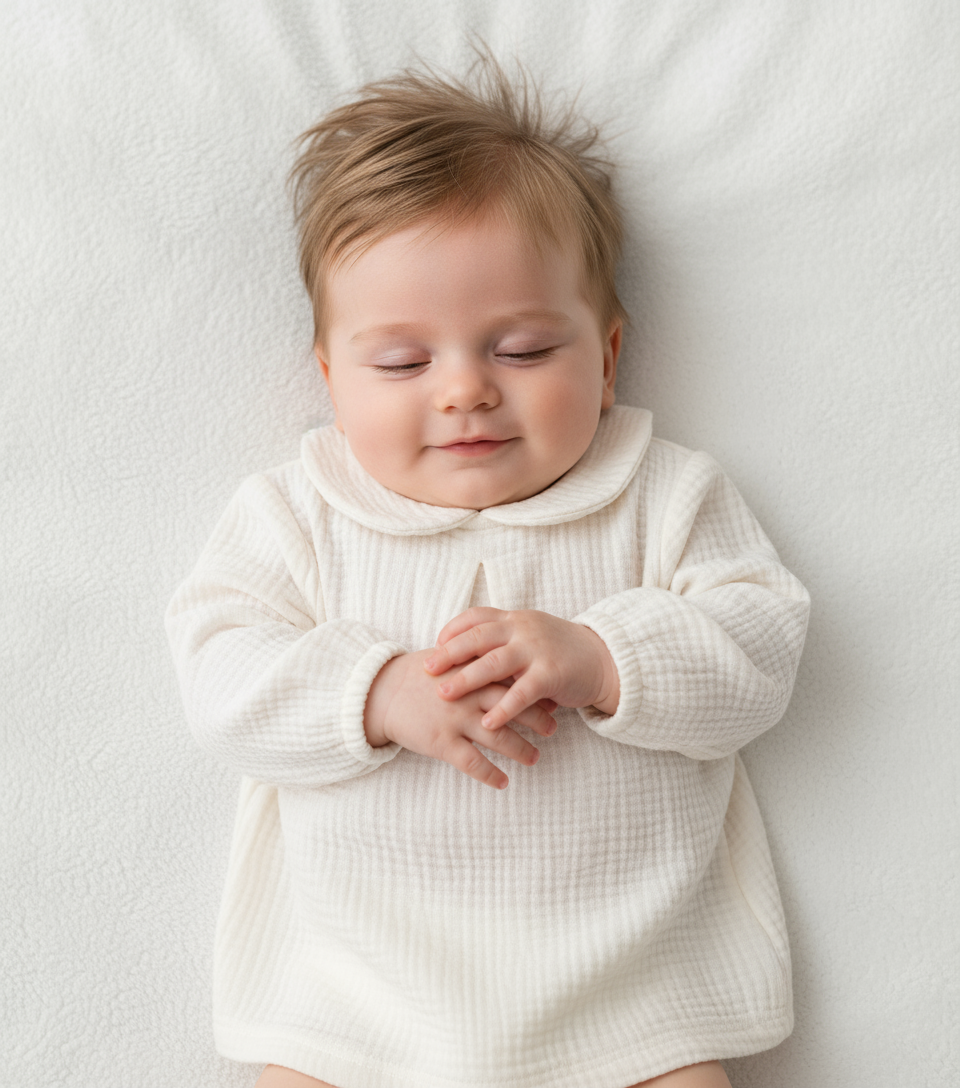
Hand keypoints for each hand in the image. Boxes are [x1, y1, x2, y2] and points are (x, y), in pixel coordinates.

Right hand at [364, 649, 555, 789]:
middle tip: (554, 728)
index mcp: (472, 671)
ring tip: (535, 758)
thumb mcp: (450, 659)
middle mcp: (468, 694)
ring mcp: (455, 718)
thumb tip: (508, 666)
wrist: (383, 693)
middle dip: (537, 718)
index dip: (534, 688)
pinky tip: (503, 782)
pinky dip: (490, 774)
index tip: (553, 696)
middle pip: (513, 706)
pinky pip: (473, 762)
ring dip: (521, 749)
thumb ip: (478, 661)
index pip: (512, 678)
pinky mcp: (441, 742)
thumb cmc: (419, 676)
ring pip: (499, 737)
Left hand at [423, 608, 619, 730]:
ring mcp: (537, 650)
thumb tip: (462, 652)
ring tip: (444, 694)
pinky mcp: (551, 674)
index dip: (452, 630)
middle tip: (427, 669)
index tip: (434, 645)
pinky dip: (503, 709)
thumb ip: (502, 640)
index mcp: (514, 619)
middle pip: (478, 637)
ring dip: (466, 679)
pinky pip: (522, 692)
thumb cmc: (558, 650)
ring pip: (494, 663)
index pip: (476, 617)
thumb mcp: (529, 636)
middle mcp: (522, 629)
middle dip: (450, 653)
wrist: (602, 659)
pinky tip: (487, 724)